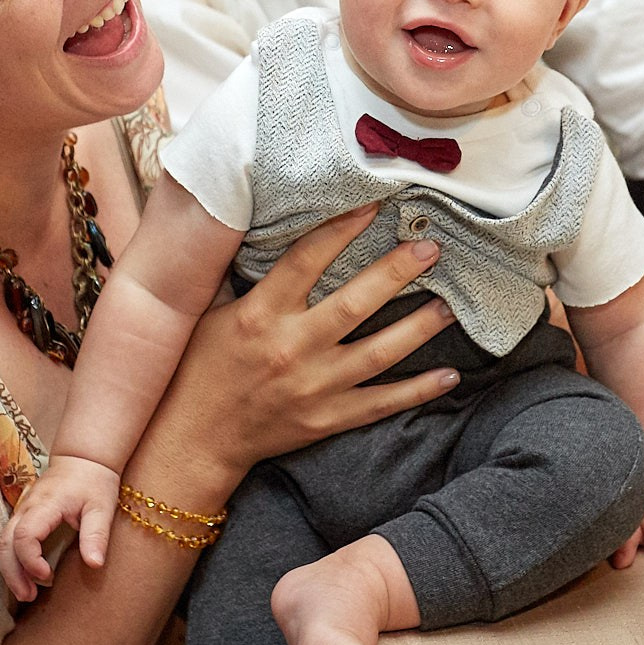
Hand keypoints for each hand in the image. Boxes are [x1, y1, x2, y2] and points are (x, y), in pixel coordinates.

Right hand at [0, 455, 120, 601]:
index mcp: (45, 504)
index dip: (31, 561)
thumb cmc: (94, 481)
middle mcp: (27, 507)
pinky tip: (25, 578)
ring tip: (27, 594)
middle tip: (29, 597)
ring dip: (11, 570)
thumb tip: (94, 565)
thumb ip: (96, 535)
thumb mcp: (102, 507)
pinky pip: (9, 540)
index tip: (48, 577)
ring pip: (3, 543)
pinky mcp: (23, 516)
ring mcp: (22, 510)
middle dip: (13, 574)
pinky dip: (13, 561)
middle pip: (6, 543)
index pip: (25, 536)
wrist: (84, 458)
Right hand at [158, 206, 462, 474]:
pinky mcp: (326, 420)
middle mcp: (291, 348)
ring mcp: (313, 388)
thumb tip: (262, 224)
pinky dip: (417, 390)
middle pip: (355, 304)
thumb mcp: (209, 312)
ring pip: (378, 352)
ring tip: (450, 304)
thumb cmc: (199, 367)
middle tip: (430, 249)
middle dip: (396, 272)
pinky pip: (381, 403)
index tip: (375, 205)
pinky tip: (450, 374)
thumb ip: (241, 274)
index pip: (307, 260)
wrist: (193, 439)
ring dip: (419, 328)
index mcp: (259, 314)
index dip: (342, 229)